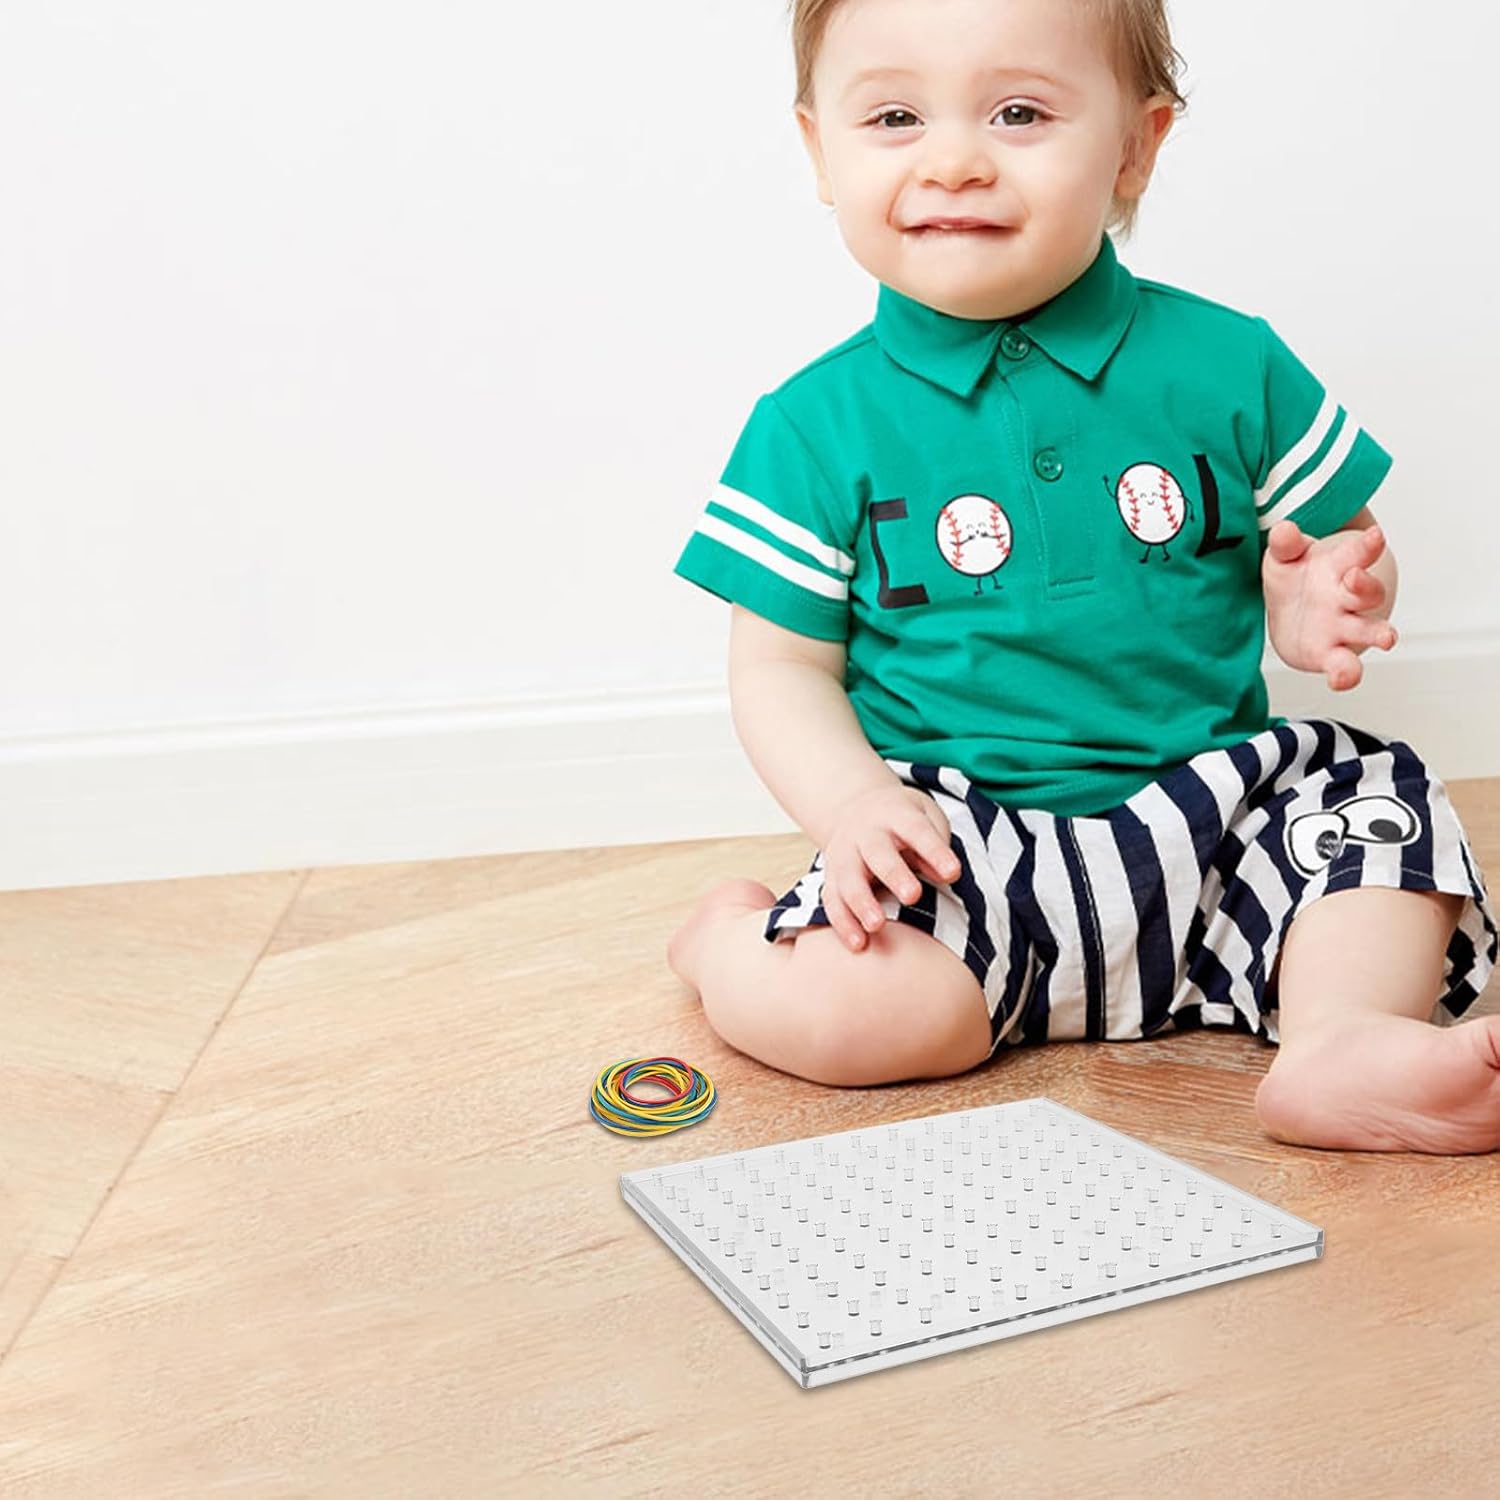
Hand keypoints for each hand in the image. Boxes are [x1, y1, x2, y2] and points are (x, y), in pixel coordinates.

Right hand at [820, 785, 961, 951]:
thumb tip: (946, 877)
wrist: (855, 807)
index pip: (917, 830)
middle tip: (913, 896)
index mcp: (896, 815)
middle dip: (894, 874)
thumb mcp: (924, 819)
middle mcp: (866, 833)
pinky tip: (858, 944)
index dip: (935, 851)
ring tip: (876, 926)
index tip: (953, 873)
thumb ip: (935, 847)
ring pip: (849, 879)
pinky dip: (843, 923)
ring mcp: (844, 855)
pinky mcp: (831, 878)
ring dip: (861, 903)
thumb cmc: (901, 822)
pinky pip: (832, 900)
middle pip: (878, 853)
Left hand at [1262, 520, 1396, 690]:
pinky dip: (1346, 674)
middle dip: (1366, 586)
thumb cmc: (1295, 579)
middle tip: (1356, 579)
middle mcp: (1347, 597)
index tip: (1375, 535)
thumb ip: (1285, 544)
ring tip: (1387, 638)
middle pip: (1368, 590)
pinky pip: (1343, 666)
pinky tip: (1341, 679)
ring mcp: (1342, 627)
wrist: (1290, 614)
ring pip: (1367, 629)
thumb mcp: (1285, 557)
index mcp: (1339, 567)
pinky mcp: (1330, 654)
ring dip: (1377, 633)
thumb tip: (1283, 529)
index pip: (1357, 553)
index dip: (1367, 545)